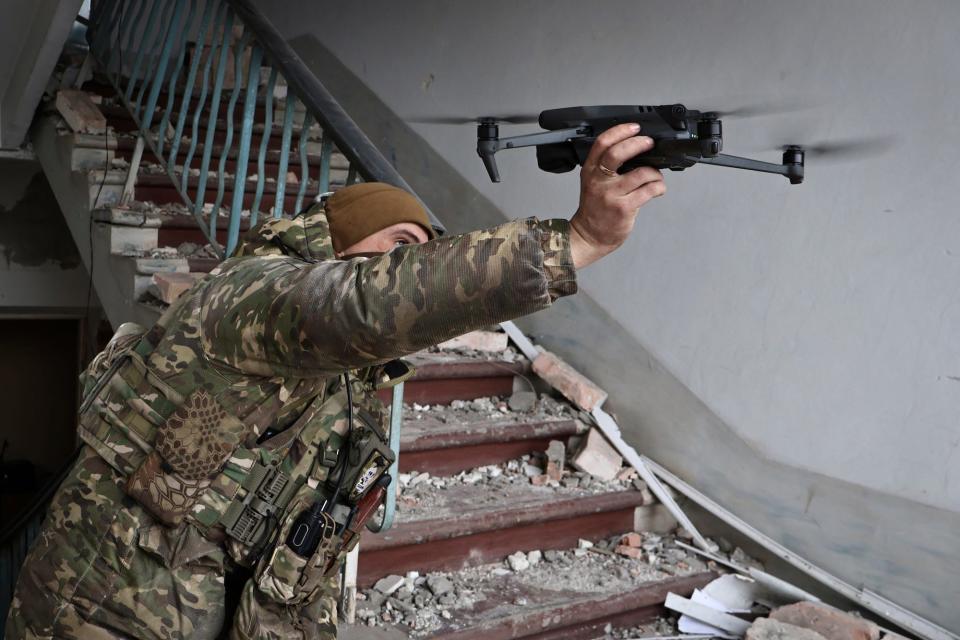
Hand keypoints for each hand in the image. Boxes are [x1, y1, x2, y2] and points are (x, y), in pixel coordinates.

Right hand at [569, 123, 665, 268]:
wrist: (589, 236)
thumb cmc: (595, 209)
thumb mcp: (593, 183)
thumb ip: (607, 168)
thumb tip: (636, 151)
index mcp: (590, 171)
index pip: (602, 143)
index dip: (620, 131)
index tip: (634, 128)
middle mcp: (599, 181)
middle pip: (618, 153)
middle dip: (638, 143)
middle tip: (649, 143)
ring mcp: (611, 195)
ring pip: (641, 173)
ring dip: (655, 172)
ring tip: (655, 177)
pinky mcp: (624, 208)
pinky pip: (649, 191)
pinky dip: (659, 187)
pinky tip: (658, 189)